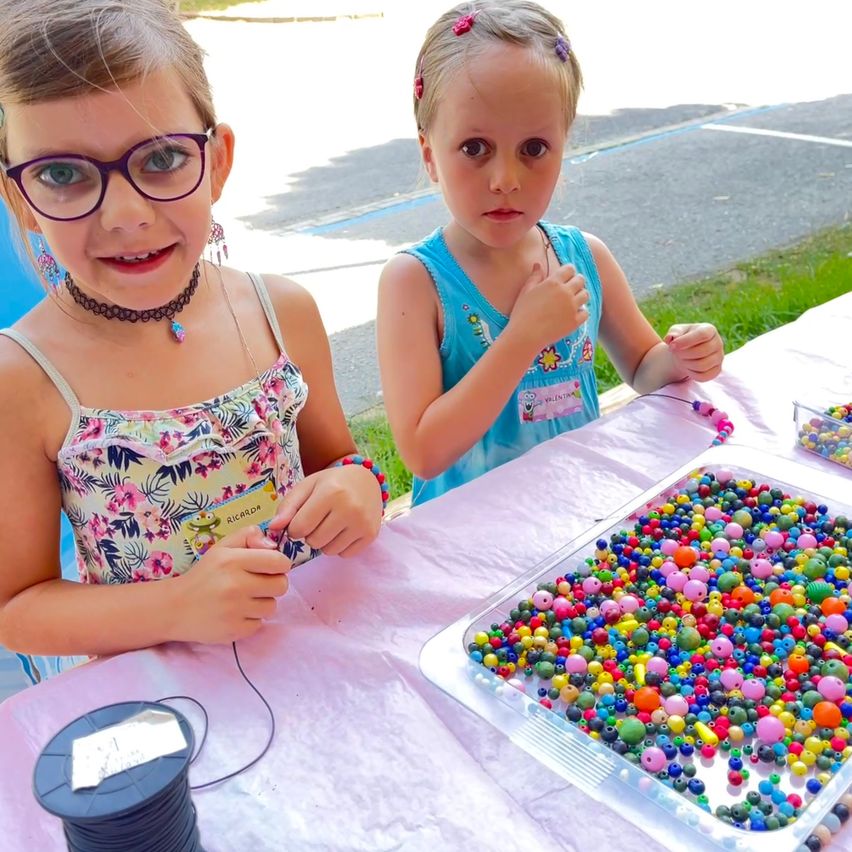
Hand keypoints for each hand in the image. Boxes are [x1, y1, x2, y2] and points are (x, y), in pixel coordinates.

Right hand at [173, 525, 291, 643]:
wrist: (174, 607)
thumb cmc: (203, 575)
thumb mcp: (222, 548)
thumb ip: (249, 536)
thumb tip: (273, 545)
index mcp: (233, 561)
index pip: (279, 562)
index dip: (279, 564)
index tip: (270, 567)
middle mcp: (235, 585)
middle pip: (281, 585)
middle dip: (273, 583)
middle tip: (257, 584)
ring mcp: (235, 610)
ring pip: (272, 606)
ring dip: (262, 603)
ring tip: (243, 599)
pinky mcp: (234, 630)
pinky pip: (259, 624)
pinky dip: (250, 620)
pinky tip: (235, 613)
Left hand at [268, 464, 382, 557]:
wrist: (365, 480)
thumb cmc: (331, 483)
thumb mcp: (306, 487)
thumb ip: (288, 506)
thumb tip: (273, 528)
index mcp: (330, 493)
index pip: (299, 527)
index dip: (295, 527)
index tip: (301, 518)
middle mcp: (350, 508)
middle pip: (314, 541)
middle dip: (310, 534)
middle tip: (318, 520)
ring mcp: (362, 523)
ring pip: (329, 551)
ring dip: (324, 542)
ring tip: (331, 524)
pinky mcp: (371, 534)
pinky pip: (345, 554)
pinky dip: (340, 546)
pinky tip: (343, 530)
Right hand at [508, 262, 588, 353]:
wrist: (525, 335)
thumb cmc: (522, 312)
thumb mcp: (526, 291)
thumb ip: (534, 276)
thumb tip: (538, 264)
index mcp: (553, 282)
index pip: (570, 269)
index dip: (568, 271)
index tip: (565, 276)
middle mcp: (566, 292)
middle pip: (580, 280)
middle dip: (576, 281)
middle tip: (571, 287)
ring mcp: (572, 307)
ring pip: (585, 295)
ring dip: (580, 295)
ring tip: (572, 300)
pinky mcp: (575, 321)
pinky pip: (586, 312)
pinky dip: (581, 312)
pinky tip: (572, 314)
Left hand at [664, 323, 723, 380]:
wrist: (687, 352)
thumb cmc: (682, 339)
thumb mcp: (676, 332)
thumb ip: (673, 333)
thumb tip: (670, 338)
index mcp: (709, 329)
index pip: (702, 335)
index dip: (686, 341)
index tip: (671, 346)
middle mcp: (718, 342)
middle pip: (702, 351)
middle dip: (683, 354)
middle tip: (675, 353)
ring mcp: (719, 357)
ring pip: (702, 365)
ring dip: (686, 364)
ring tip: (681, 359)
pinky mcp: (717, 370)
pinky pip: (704, 376)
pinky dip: (692, 374)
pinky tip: (687, 367)